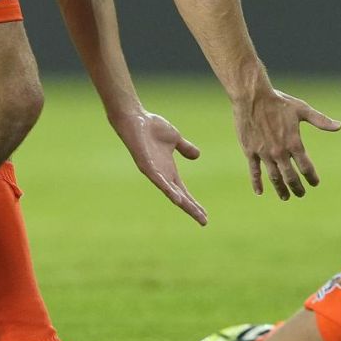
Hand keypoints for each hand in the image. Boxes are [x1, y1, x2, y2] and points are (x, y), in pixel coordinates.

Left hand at [112, 110, 206, 224]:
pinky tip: (177, 198)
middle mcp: (162, 175)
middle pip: (180, 197)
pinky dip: (169, 191)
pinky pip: (159, 182)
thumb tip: (197, 155)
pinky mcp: (146, 166)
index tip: (205, 216)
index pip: (184, 192)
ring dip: (183, 203)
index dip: (194, 203)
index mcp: (169, 170)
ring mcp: (154, 172)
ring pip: (171, 192)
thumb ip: (185, 148)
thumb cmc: (152, 127)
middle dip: (192, 209)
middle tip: (204, 222)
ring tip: (194, 213)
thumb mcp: (175, 138)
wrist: (135, 119)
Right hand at [234, 89, 339, 198]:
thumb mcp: (302, 110)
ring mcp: (264, 153)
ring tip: (285, 197)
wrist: (252, 97)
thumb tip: (340, 126)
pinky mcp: (250, 151)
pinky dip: (257, 183)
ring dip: (280, 189)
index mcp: (294, 143)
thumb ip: (321, 121)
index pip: (306, 167)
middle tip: (300, 194)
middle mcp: (279, 152)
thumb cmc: (278, 101)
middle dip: (297, 188)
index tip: (315, 183)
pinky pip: (254, 171)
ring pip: (274, 177)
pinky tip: (260, 192)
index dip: (312, 177)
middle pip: (290, 177)